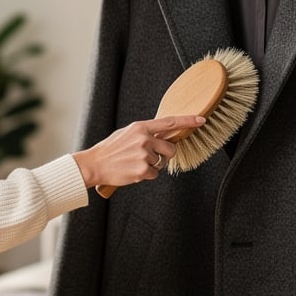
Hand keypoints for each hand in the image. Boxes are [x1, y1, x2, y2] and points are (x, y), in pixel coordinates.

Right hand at [71, 115, 204, 188]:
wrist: (94, 164)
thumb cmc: (111, 150)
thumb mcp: (127, 134)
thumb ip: (145, 133)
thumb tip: (163, 135)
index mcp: (140, 127)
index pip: (169, 122)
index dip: (187, 121)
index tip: (201, 119)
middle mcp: (144, 139)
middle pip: (170, 149)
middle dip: (165, 155)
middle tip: (150, 157)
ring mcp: (144, 155)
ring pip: (161, 163)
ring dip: (152, 166)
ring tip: (134, 163)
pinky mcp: (143, 170)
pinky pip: (154, 174)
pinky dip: (146, 175)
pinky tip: (133, 171)